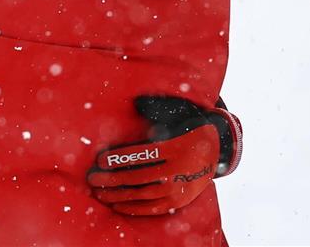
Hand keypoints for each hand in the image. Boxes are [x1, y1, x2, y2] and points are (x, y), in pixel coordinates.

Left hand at [87, 95, 241, 214]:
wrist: (218, 149)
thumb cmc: (188, 127)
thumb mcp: (178, 113)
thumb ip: (156, 108)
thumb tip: (136, 101)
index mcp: (176, 147)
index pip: (143, 155)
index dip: (120, 158)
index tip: (100, 160)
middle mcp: (179, 170)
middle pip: (140, 177)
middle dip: (113, 179)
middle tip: (91, 179)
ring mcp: (180, 188)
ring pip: (144, 195)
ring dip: (119, 195)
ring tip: (98, 193)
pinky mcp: (180, 201)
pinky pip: (154, 208)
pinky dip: (134, 208)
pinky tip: (116, 205)